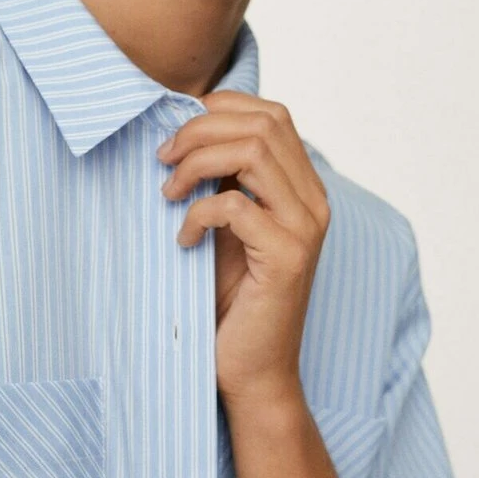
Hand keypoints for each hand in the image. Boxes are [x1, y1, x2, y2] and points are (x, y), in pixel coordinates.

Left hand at [157, 90, 330, 406]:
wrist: (253, 369)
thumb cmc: (233, 296)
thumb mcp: (228, 223)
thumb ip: (224, 178)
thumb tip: (188, 129)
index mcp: (304, 186)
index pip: (274, 114)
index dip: (222, 108)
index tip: (179, 130)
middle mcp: (314, 201)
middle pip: (263, 124)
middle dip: (201, 130)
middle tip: (163, 158)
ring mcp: (305, 228)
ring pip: (253, 152)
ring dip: (197, 162)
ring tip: (169, 192)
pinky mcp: (287, 257)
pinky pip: (235, 206)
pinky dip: (198, 213)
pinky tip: (184, 238)